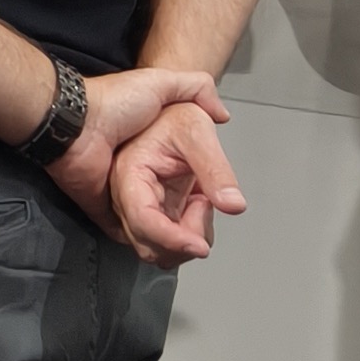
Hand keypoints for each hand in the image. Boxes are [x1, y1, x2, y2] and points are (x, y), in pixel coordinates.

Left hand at [40, 65, 226, 240]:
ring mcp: (127, 200)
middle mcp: (148, 183)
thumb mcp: (160, 84)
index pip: (195, 194)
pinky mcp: (108, 213)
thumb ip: (195, 88)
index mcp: (162, 159)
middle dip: (194, 232)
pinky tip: (163, 239)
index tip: (209, 203)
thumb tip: (222, 115)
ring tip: (185, 234)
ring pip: (159, 238)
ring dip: (175, 242)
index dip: (206, 207)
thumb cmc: (113, 101)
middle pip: (180, 223)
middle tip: (199, 223)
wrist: (75, 119)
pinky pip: (133, 239)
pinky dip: (150, 244)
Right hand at [110, 102, 246, 264]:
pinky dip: (189, 233)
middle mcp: (126, 195)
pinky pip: (168, 240)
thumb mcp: (197, 132)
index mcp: (129, 174)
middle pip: (148, 244)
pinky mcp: (152, 212)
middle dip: (184, 238)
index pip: (143, 220)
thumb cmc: (171, 116)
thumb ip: (216, 170)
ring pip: (158, 249)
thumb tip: (233, 204)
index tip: (201, 246)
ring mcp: (137, 206)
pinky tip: (196, 205)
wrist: (165, 112)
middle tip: (204, 204)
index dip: (172, 239)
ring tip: (200, 200)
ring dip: (188, 236)